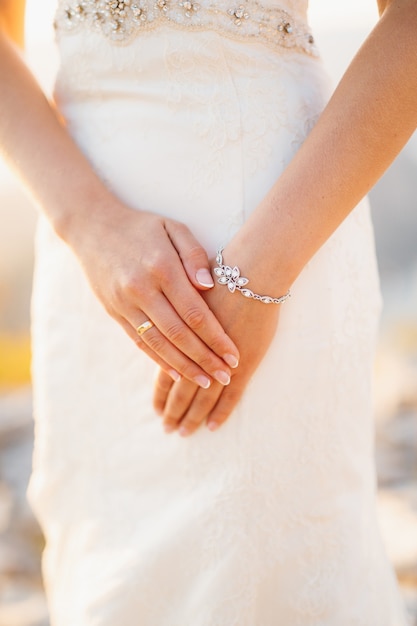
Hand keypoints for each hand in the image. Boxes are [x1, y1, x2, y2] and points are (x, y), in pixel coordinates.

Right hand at [72, 203, 239, 386]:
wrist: (92, 227)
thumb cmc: (142, 227)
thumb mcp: (172, 228)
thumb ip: (194, 254)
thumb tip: (209, 286)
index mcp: (162, 267)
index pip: (194, 312)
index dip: (216, 338)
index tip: (234, 355)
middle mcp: (142, 289)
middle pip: (178, 334)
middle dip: (205, 359)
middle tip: (225, 377)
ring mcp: (125, 303)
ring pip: (158, 344)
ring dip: (184, 367)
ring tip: (206, 382)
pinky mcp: (115, 312)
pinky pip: (140, 342)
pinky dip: (159, 360)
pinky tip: (177, 373)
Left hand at [153, 272, 279, 434]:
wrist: (253, 272)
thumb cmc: (222, 273)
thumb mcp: (189, 290)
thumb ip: (177, 311)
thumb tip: (164, 323)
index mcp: (181, 335)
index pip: (166, 370)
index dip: (161, 391)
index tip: (156, 408)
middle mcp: (197, 351)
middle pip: (180, 388)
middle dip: (173, 410)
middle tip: (167, 428)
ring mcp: (221, 359)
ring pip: (202, 397)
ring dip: (191, 416)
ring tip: (183, 432)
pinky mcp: (245, 364)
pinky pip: (231, 395)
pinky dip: (221, 412)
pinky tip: (211, 427)